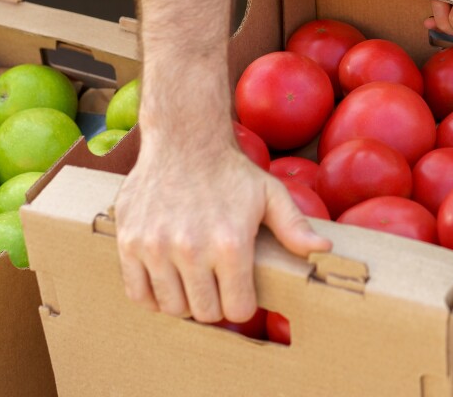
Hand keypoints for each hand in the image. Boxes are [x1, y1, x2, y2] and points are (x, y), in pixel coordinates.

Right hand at [114, 124, 329, 323]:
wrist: (184, 140)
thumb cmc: (231, 171)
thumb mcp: (270, 194)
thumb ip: (295, 227)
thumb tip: (323, 250)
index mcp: (231, 242)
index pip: (238, 309)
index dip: (243, 305)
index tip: (241, 293)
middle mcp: (191, 248)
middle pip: (204, 313)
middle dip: (215, 305)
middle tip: (217, 287)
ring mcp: (156, 247)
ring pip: (172, 308)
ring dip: (185, 301)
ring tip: (193, 282)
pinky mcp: (129, 243)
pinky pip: (138, 294)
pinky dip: (153, 296)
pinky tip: (167, 280)